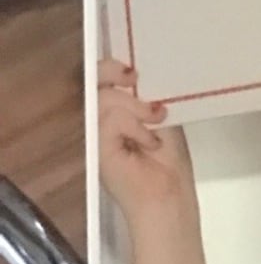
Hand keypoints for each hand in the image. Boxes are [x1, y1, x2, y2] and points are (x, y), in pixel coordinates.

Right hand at [97, 60, 195, 221]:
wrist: (167, 194)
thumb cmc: (167, 160)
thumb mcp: (160, 117)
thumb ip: (145, 96)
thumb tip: (134, 72)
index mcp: (111, 111)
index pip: (97, 80)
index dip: (109, 68)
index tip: (133, 71)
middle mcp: (96, 120)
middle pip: (90, 82)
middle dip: (111, 73)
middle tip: (134, 79)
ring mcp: (93, 134)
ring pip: (103, 98)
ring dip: (135, 108)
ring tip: (154, 125)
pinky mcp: (94, 147)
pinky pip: (110, 119)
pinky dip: (135, 127)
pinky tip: (148, 143)